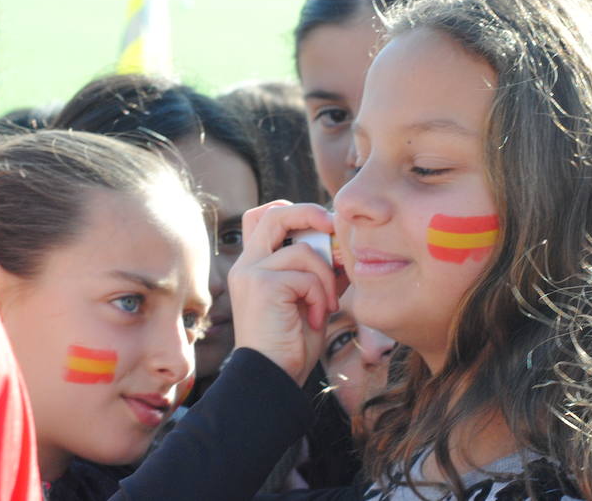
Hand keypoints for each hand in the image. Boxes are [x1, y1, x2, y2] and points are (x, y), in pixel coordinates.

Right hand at [229, 201, 337, 385]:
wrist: (273, 379)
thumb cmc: (292, 344)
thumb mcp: (310, 300)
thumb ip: (320, 272)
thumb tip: (345, 249)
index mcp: (254, 265)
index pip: (264, 217)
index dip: (295, 212)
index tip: (324, 226)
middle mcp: (246, 264)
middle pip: (274, 214)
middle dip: (310, 214)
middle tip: (334, 228)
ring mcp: (250, 272)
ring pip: (303, 250)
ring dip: (325, 278)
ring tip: (326, 307)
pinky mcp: (261, 284)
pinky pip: (305, 276)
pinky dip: (320, 296)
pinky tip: (314, 318)